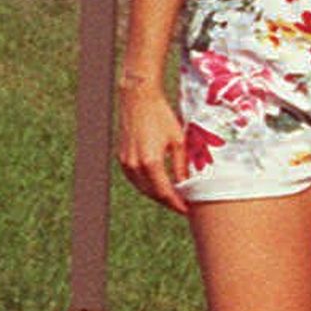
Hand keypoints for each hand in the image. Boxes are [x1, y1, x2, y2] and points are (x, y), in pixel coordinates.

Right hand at [115, 82, 190, 213]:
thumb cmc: (162, 117)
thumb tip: (187, 184)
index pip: (164, 192)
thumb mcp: (178, 141)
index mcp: (150, 162)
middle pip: (152, 193)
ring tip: (173, 198)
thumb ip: (182, 165)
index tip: (187, 210)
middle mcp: (134, 165)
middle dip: (168, 202)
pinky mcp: (122, 158)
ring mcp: (126, 162)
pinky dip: (147, 185)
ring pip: (142, 188)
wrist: (138, 100)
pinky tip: (158, 186)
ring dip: (157, 195)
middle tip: (183, 206)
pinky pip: (135, 179)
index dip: (176, 204)